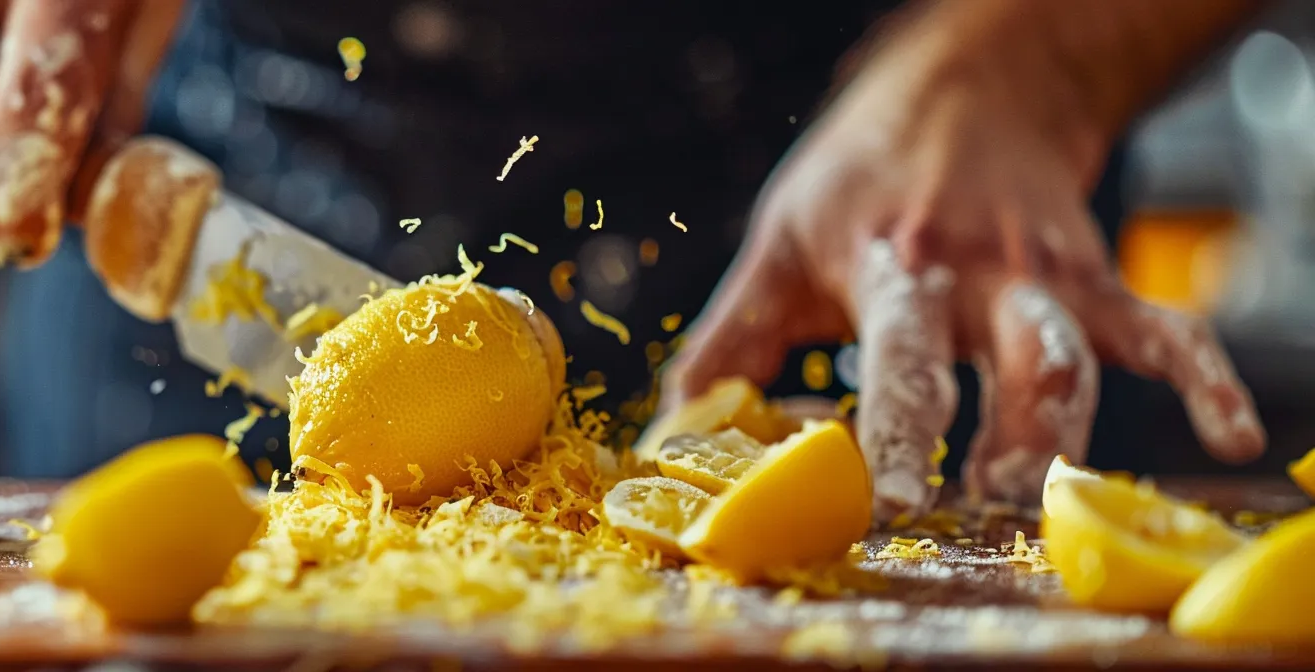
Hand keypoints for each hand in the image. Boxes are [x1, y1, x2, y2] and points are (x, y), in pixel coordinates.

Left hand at [662, 46, 1264, 520]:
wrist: (965, 90)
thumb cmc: (860, 177)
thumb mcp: (780, 245)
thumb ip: (732, 340)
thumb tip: (676, 427)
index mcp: (893, 268)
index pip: (899, 362)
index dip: (897, 435)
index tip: (892, 501)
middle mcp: (978, 274)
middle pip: (1007, 368)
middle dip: (1003, 445)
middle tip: (982, 509)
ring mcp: (1046, 276)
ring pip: (1078, 362)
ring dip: (1068, 435)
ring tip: (1050, 503)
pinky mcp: (1094, 279)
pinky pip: (1162, 328)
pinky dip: (1204, 376)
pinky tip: (1231, 432)